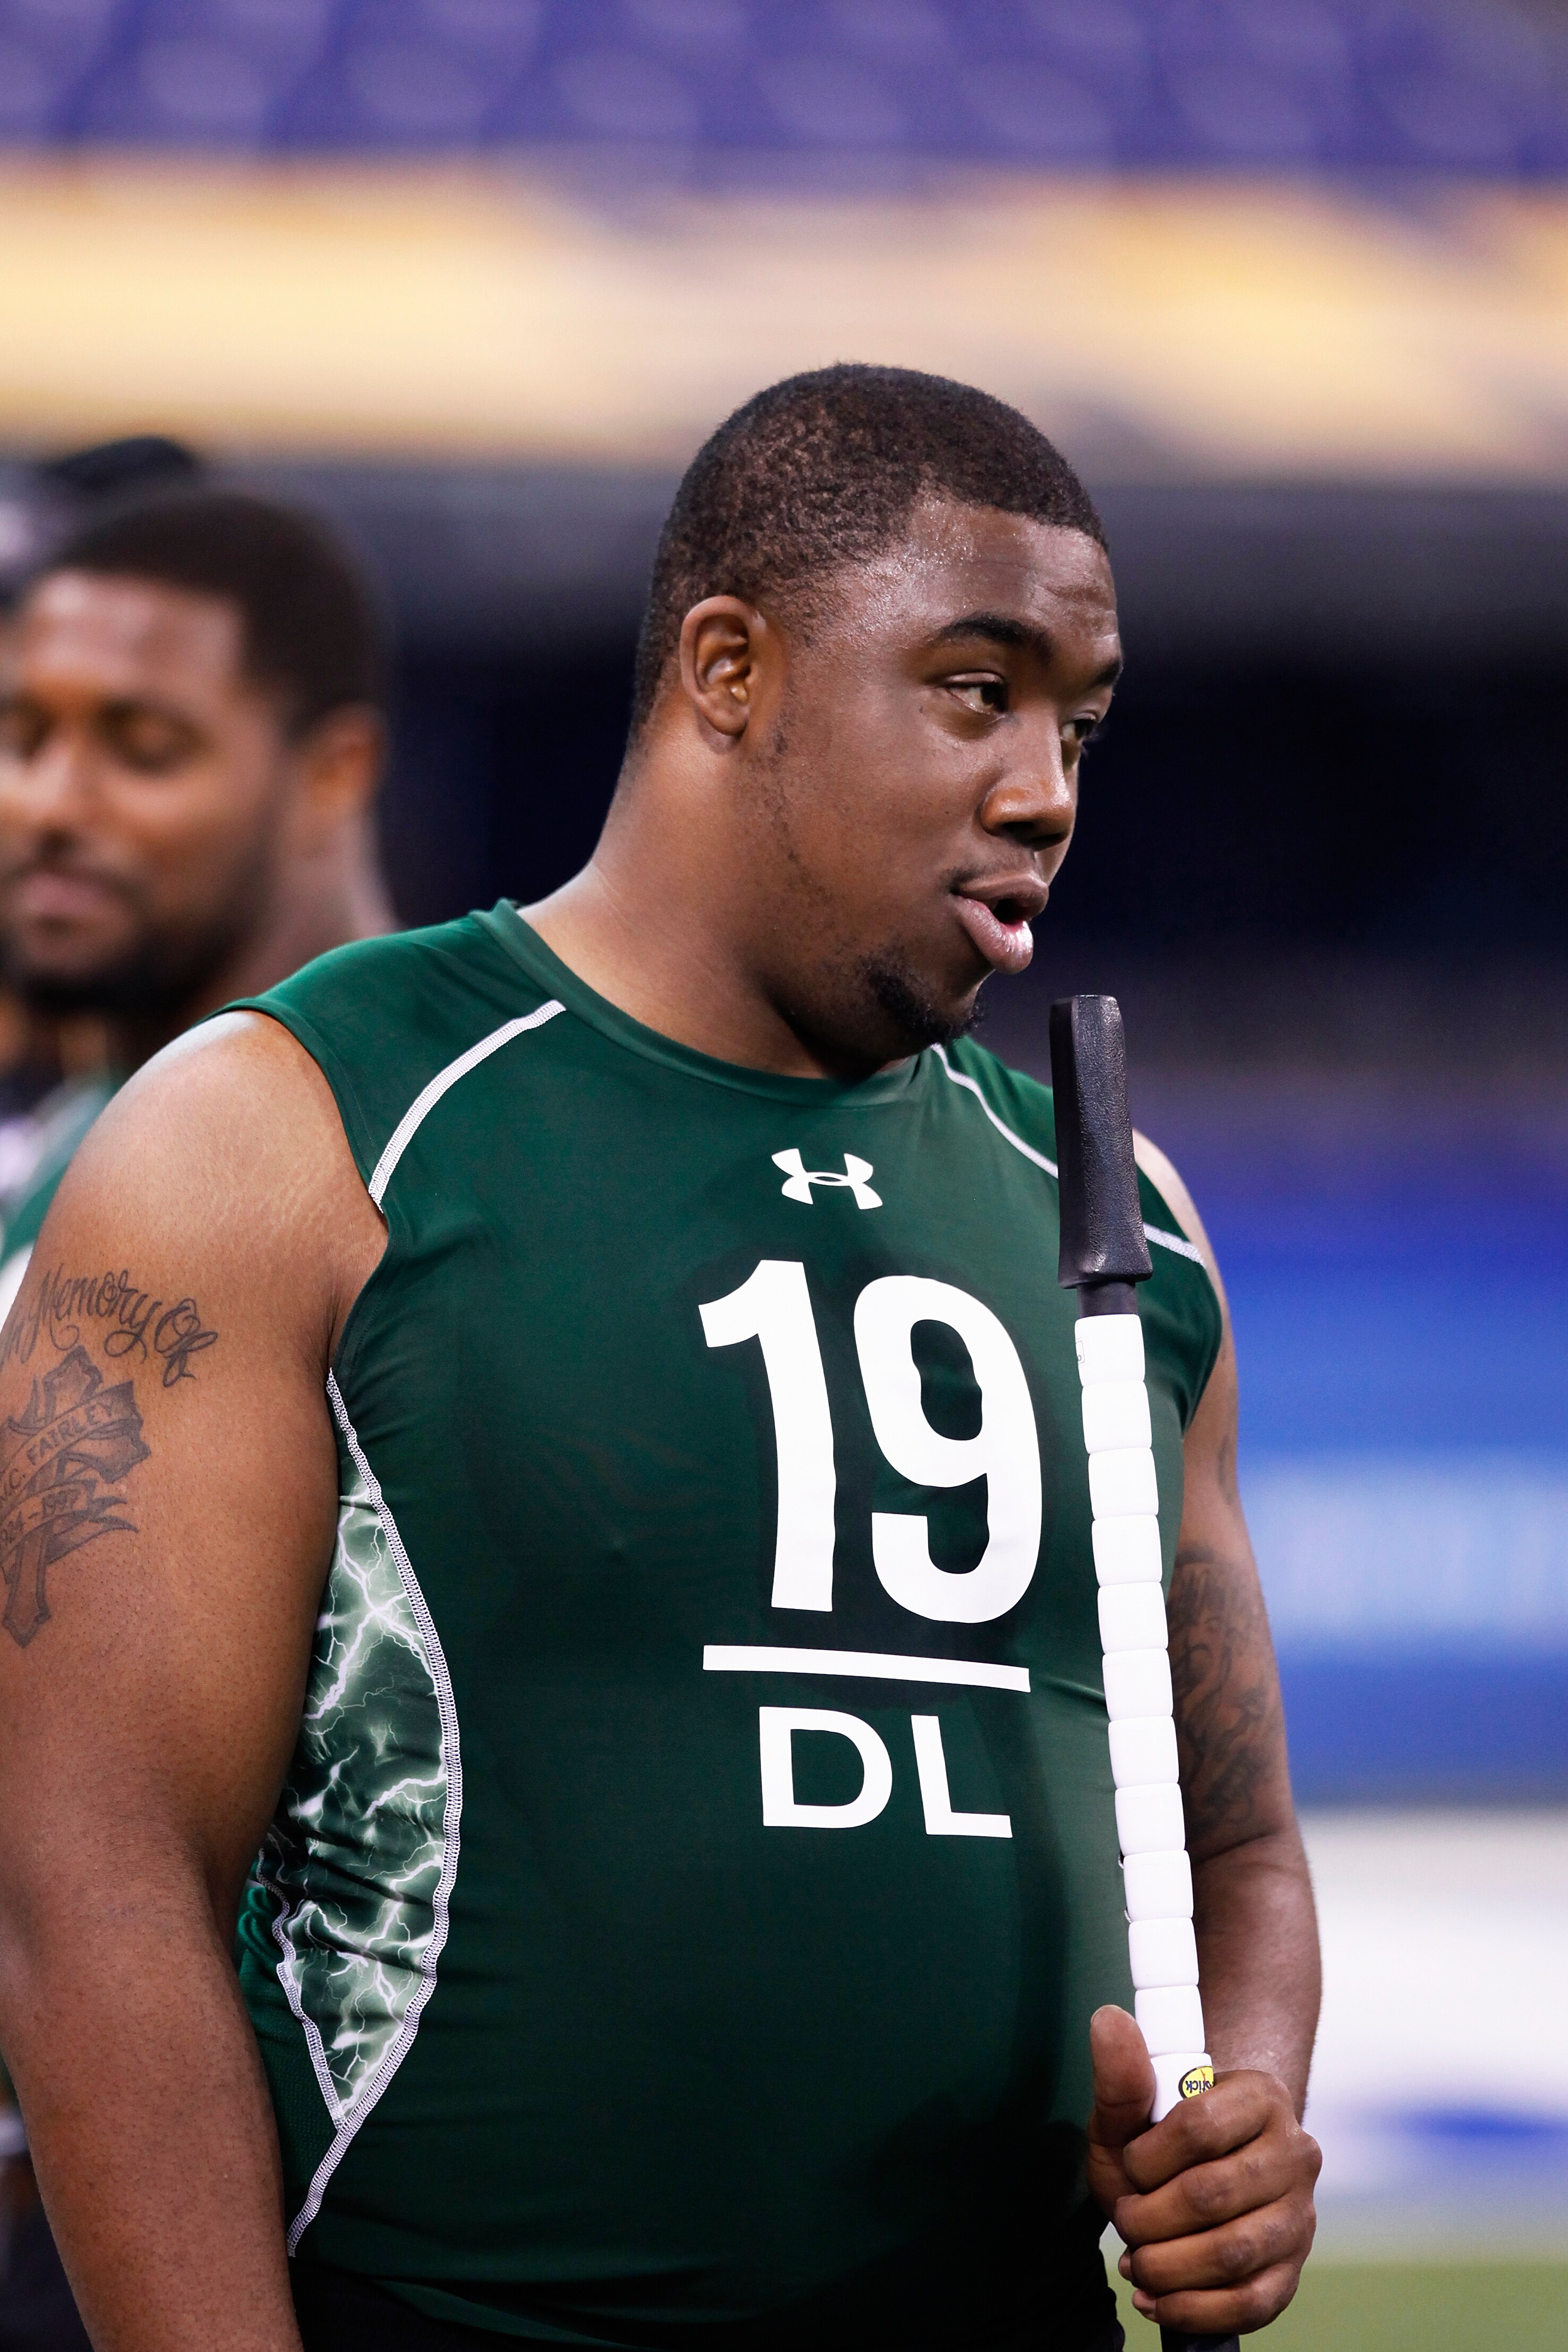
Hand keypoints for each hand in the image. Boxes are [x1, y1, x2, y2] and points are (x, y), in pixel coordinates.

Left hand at [1086, 2005, 1319, 2336]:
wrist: (1204, 2174)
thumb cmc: (1162, 2141)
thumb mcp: (1133, 2107)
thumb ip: (1121, 2073)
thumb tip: (1108, 2018)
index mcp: (1260, 2096)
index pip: (1200, 2127)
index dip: (1148, 2158)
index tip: (1129, 2166)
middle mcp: (1294, 2152)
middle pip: (1212, 2194)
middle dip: (1149, 2217)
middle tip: (1125, 2219)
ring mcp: (1299, 2215)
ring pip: (1233, 2252)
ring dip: (1166, 2266)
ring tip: (1136, 2261)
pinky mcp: (1293, 2271)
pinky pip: (1251, 2303)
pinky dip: (1193, 2310)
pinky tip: (1158, 2298)